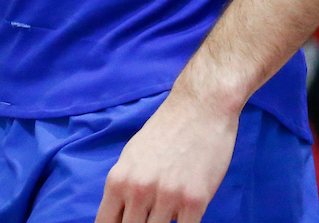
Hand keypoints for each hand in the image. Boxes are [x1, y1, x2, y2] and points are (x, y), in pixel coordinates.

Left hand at [94, 88, 239, 222]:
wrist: (200, 106)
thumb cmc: (166, 129)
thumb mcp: (131, 156)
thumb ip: (123, 189)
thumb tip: (117, 218)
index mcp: (119, 179)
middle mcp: (139, 190)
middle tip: (150, 215)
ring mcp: (167, 197)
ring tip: (169, 210)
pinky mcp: (194, 201)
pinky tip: (185, 216)